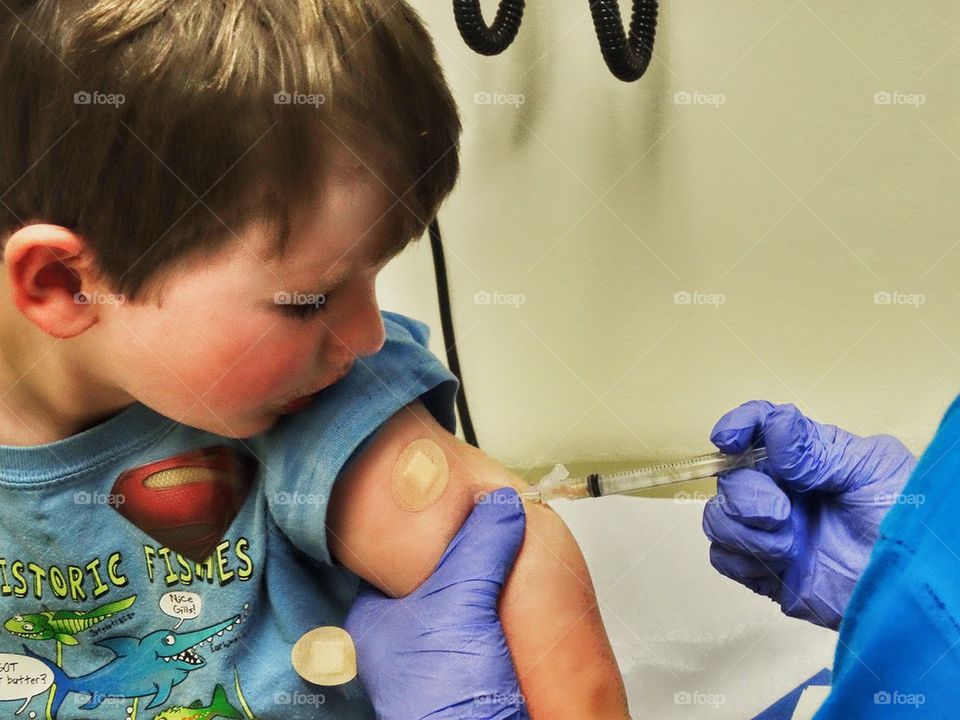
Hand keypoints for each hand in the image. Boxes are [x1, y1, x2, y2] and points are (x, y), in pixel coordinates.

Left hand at [345, 486, 529, 718]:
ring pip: (465, 598)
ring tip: (512, 543)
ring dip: (489, 578)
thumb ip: (480, 547)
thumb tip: (503, 505)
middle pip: (435, 573)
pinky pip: (490, 623)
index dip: (424, 524)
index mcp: (375, 617)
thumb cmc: (445, 692)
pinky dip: (507, 606)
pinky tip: (525, 589)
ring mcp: (439, 656)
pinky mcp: (474, 670)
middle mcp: (402, 637)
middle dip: (464, 549)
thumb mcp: (459, 601)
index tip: (454, 499)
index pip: (395, 554)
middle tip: (493, 518)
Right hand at [702, 400, 915, 629]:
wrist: (914, 589)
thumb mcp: (872, 471)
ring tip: (786, 546)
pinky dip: (740, 558)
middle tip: (780, 513)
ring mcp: (772, 532)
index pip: (758, 427)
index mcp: (807, 459)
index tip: (728, 440)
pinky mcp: (767, 572)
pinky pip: (725, 558)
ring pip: (719, 517)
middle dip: (745, 493)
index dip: (736, 426)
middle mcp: (783, 492)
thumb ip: (817, 450)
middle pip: (730, 477)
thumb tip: (772, 424)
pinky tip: (775, 563)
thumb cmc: (907, 522)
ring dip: (742, 530)